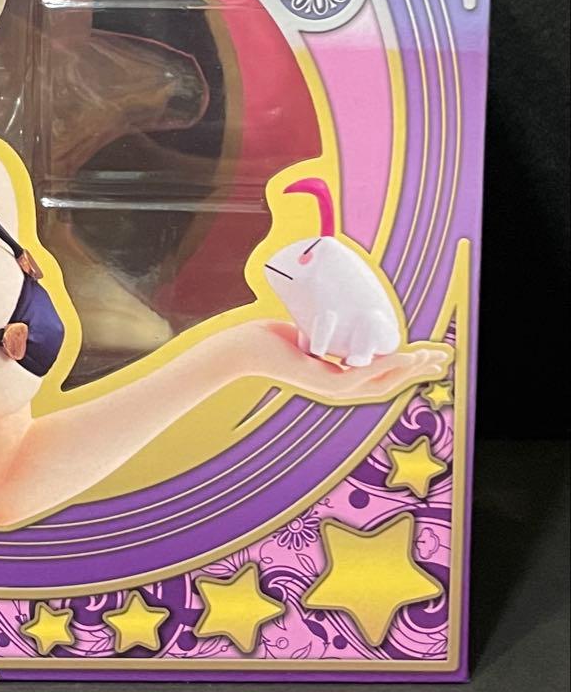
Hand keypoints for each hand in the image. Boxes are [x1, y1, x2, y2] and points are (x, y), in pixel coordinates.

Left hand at [220, 320, 451, 403]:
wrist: (245, 347)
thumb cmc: (272, 336)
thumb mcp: (309, 329)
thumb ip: (328, 327)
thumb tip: (340, 304)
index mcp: (340, 374)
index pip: (383, 373)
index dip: (410, 366)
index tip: (433, 354)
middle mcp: (339, 385)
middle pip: (390, 380)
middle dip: (419, 370)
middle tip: (446, 359)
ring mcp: (331, 387)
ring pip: (381, 380)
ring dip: (409, 368)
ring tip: (431, 358)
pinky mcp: (322, 382)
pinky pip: (361, 376)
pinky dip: (385, 367)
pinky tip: (403, 358)